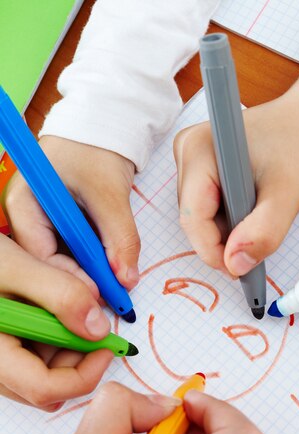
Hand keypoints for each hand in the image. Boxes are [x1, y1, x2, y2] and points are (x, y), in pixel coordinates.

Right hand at [0, 234, 112, 409]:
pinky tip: (48, 309)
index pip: (45, 389)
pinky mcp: (0, 351)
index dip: (86, 373)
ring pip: (43, 375)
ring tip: (61, 305)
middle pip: (48, 387)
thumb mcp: (13, 265)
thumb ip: (59, 293)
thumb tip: (98, 329)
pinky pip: (32, 360)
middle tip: (88, 317)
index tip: (107, 345)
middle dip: (78, 358)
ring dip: (66, 347)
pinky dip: (51, 340)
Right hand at [4, 136, 139, 289]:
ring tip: (117, 285)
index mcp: (24, 204)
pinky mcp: (61, 225)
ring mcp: (43, 222)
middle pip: (51, 263)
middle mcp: (27, 217)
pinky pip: (76, 252)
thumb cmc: (97, 147)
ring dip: (91, 272)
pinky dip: (95, 261)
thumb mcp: (109, 192)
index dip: (71, 279)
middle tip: (114, 295)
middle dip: (83, 280)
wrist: (104, 125)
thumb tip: (126, 278)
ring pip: (66, 261)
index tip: (102, 292)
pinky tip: (113, 269)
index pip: (40, 256)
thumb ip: (119, 237)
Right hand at [174, 90, 298, 276]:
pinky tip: (253, 214)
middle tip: (259, 247)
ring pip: (200, 218)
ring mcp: (192, 159)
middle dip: (224, 242)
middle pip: (194, 219)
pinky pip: (208, 208)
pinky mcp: (202, 167)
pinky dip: (230, 220)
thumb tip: (234, 264)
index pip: (192, 217)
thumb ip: (263, 231)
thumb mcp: (289, 192)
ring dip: (228, 232)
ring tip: (261, 222)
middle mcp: (187, 152)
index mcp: (198, 149)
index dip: (215, 251)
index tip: (242, 270)